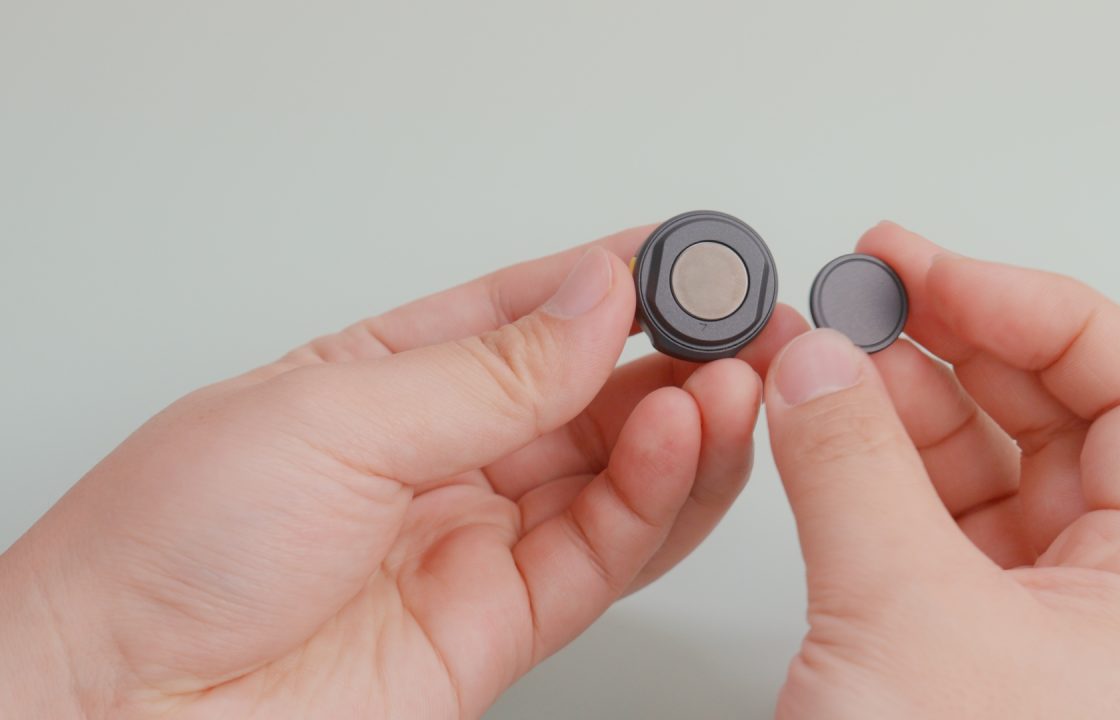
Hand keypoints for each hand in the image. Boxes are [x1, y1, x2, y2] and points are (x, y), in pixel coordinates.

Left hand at [0, 227, 805, 718]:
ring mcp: (475, 541)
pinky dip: (657, 499)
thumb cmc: (167, 552)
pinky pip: (604, 553)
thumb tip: (592, 303)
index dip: (612, 282)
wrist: (121, 711)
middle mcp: (439, 459)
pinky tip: (682, 445)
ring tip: (732, 380)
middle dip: (672, 355)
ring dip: (683, 425)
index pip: (525, 314)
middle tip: (741, 321)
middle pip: (585, 395)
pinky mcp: (503, 624)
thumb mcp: (332, 417)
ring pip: (612, 473)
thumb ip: (484, 371)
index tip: (688, 257)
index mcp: (383, 381)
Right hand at [764, 223, 1119, 717]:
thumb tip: (817, 360)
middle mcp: (1093, 591)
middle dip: (953, 336)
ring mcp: (1010, 611)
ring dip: (890, 390)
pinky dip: (856, 453)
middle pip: (1049, 412)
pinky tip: (813, 415)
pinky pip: (907, 509)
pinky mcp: (933, 632)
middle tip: (869, 284)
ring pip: (967, 458)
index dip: (1038, 311)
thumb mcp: (904, 621)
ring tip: (820, 342)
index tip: (935, 273)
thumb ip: (854, 470)